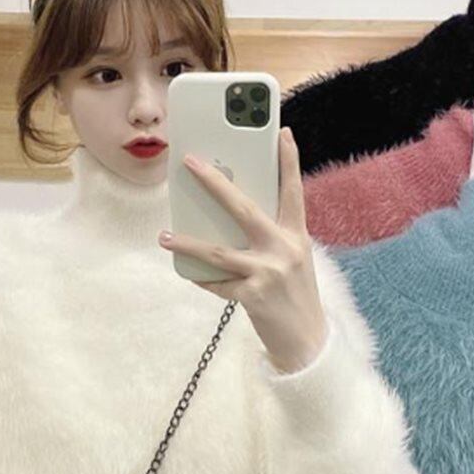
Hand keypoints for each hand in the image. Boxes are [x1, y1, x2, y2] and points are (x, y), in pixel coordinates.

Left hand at [159, 126, 328, 372]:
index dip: (288, 161)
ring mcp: (268, 273)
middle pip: (244, 208)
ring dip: (188, 243)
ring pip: (218, 251)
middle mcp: (284, 249)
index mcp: (297, 236)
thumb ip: (270, 237)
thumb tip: (229, 218)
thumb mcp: (293, 260)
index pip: (293, 191)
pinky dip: (202, 279)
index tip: (281, 132)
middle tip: (190, 162)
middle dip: (215, 183)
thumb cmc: (295, 295)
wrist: (308, 341)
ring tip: (165, 236)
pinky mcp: (253, 296)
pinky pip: (218, 283)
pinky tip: (189, 275)